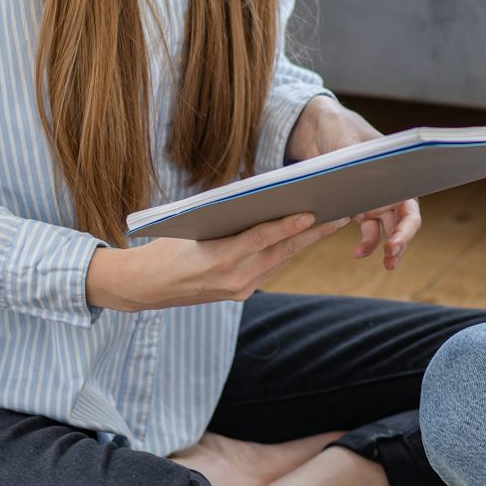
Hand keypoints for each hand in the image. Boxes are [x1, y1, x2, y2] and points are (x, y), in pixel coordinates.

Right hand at [85, 212, 348, 311]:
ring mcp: (239, 290)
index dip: (290, 225)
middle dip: (313, 232)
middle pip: (281, 251)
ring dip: (306, 242)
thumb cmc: (165, 245)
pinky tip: (304, 236)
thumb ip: (226, 212)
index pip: (262, 239)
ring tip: (331, 221)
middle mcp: (233, 278)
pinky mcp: (240, 294)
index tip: (313, 212)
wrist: (145, 286)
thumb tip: (261, 191)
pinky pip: (270, 268)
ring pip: (280, 260)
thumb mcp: (191, 222)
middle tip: (340, 213)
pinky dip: (286, 251)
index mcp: (219, 259)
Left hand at [284, 96, 422, 270]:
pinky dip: (366, 244)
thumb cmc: (341, 130)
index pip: (409, 205)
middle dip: (400, 242)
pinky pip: (368, 230)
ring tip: (385, 264)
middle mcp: (389, 190)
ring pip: (387, 230)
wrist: (319, 128)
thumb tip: (356, 186)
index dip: (407, 227)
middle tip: (390, 259)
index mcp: (395, 174)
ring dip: (386, 247)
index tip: (396, 243)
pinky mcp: (356, 207)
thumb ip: (352, 165)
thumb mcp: (346, 145)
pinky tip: (358, 252)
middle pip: (402, 222)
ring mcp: (374, 200)